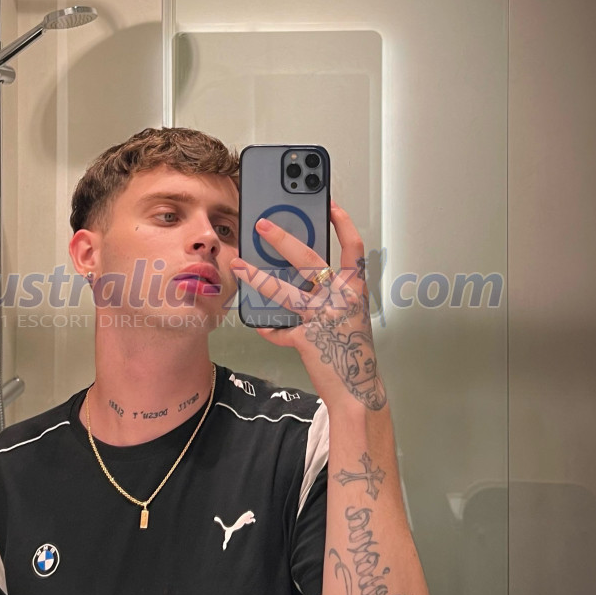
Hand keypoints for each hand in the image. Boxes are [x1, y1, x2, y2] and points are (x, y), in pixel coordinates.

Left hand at [230, 202, 386, 412]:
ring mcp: (322, 319)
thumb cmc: (352, 349)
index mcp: (354, 290)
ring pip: (284, 291)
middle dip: (282, 238)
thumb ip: (330, 294)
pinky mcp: (305, 339)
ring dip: (258, 277)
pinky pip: (278, 329)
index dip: (343, 224)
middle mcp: (340, 300)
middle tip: (262, 225)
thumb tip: (302, 279)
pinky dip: (267, 329)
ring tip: (238, 264)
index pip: (353, 248)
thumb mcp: (349, 314)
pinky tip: (261, 325)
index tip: (329, 206)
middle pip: (309, 260)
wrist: (357, 388)